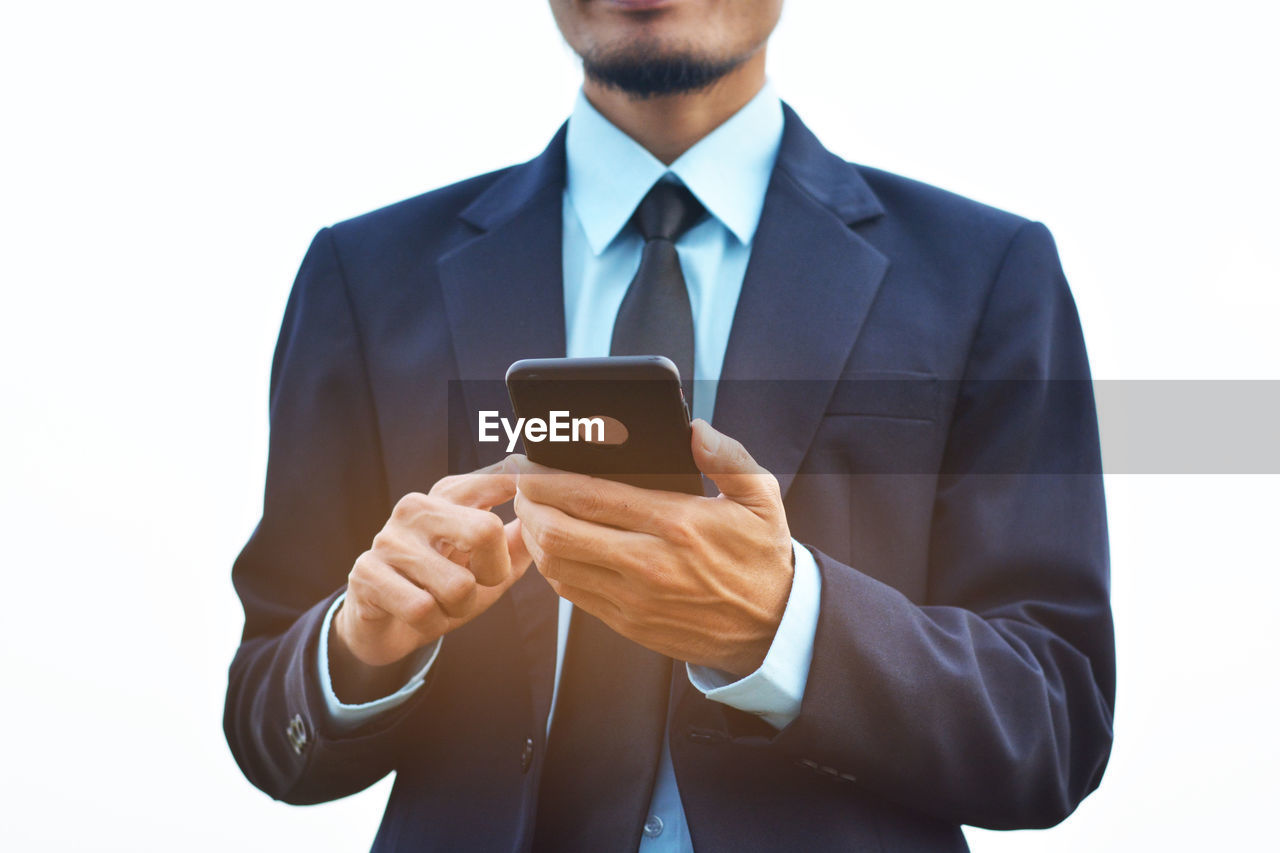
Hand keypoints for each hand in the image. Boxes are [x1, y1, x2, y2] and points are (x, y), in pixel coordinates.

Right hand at [330, 457, 530, 701]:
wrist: (386, 626)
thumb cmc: (444, 589)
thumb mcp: (489, 568)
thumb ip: (520, 543)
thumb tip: (548, 515)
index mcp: (448, 497)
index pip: (496, 479)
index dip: (522, 488)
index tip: (534, 494)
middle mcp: (417, 508)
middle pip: (485, 530)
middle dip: (494, 572)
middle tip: (481, 582)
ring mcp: (389, 539)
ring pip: (458, 585)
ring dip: (460, 607)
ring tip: (445, 603)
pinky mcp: (366, 573)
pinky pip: (422, 609)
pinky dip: (432, 623)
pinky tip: (420, 615)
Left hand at [514, 419, 793, 676]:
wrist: (771, 628)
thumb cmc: (761, 555)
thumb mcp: (761, 497)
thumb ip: (728, 456)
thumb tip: (694, 429)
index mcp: (677, 524)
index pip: (590, 497)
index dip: (546, 478)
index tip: (528, 464)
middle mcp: (650, 564)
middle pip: (558, 534)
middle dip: (528, 505)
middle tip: (521, 486)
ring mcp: (635, 599)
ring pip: (556, 567)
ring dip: (533, 537)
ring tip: (531, 512)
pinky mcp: (628, 623)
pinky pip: (572, 593)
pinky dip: (553, 566)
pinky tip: (554, 546)